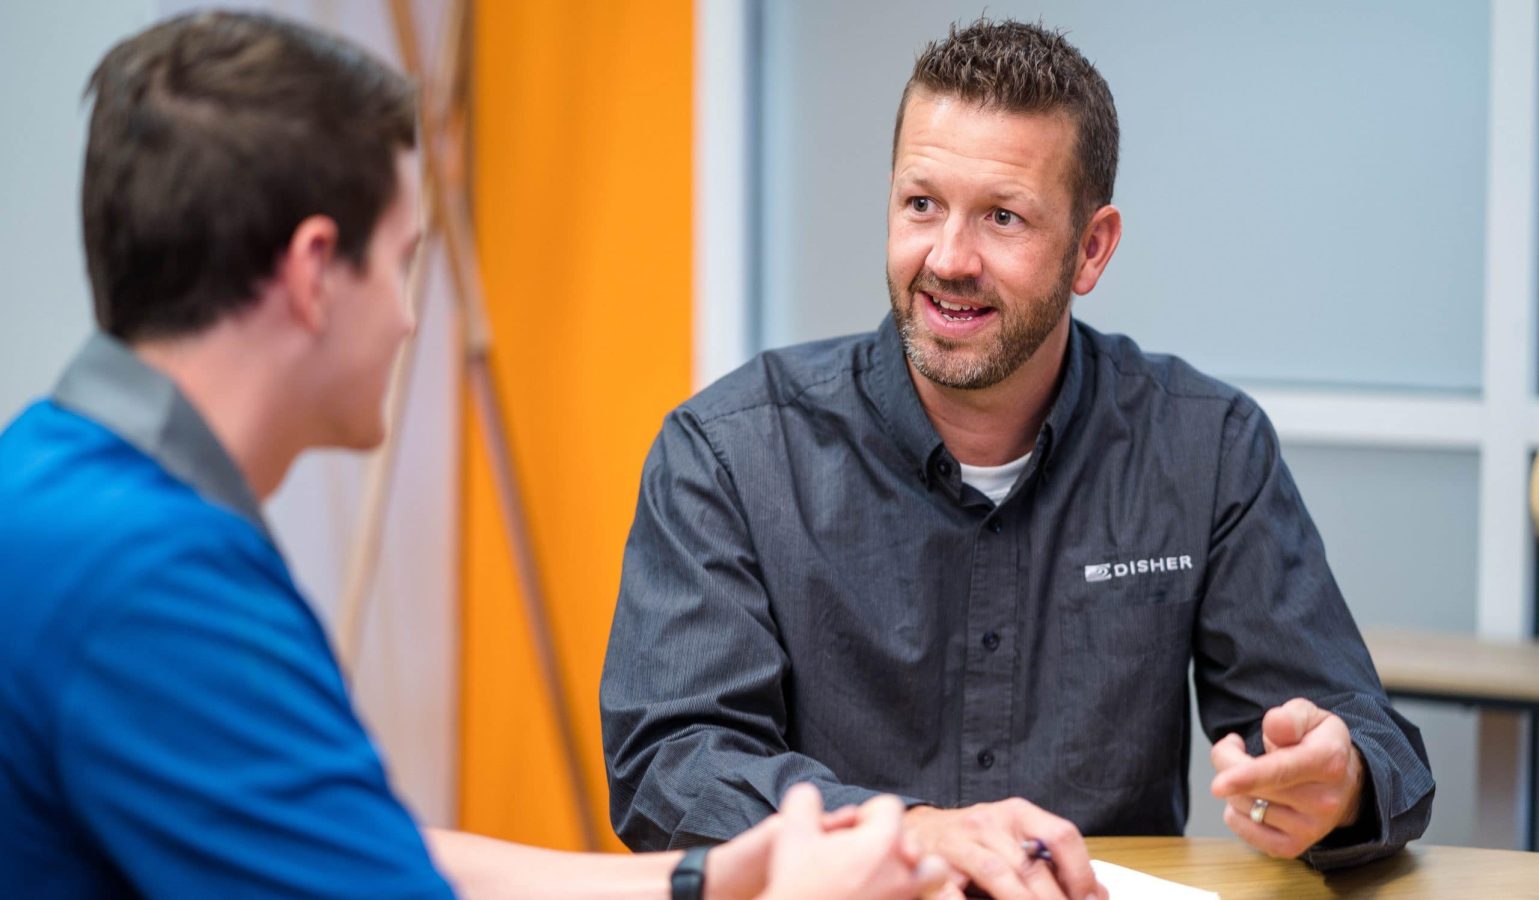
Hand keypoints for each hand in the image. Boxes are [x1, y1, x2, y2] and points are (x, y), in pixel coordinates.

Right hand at [756, 783, 951, 899]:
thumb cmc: (796, 884)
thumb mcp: (789, 832)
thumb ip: (804, 800)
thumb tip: (809, 794)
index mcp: (882, 842)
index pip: (890, 807)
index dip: (866, 813)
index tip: (848, 830)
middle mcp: (902, 872)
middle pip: (917, 844)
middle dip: (896, 844)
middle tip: (866, 856)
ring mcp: (904, 899)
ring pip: (930, 878)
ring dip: (913, 873)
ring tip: (884, 878)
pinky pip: (920, 899)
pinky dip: (908, 894)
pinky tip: (877, 894)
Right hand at [902, 799, 1104, 899]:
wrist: (918, 831)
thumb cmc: (975, 840)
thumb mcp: (1015, 839)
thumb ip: (1052, 862)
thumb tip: (1097, 894)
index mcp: (1017, 814)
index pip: (1061, 836)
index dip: (1081, 873)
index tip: (1089, 899)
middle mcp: (988, 822)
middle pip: (1032, 865)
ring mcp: (959, 842)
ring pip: (999, 875)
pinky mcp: (934, 865)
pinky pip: (956, 892)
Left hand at [1209, 697, 1366, 858]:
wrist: (1343, 781)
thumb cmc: (1317, 742)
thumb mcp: (1309, 716)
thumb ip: (1289, 717)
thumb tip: (1274, 726)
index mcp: (1329, 761)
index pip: (1282, 771)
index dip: (1247, 776)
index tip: (1218, 784)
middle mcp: (1324, 800)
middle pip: (1253, 788)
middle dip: (1227, 762)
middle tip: (1234, 748)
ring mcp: (1311, 828)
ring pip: (1243, 807)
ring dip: (1235, 787)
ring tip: (1254, 774)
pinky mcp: (1294, 846)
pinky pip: (1244, 829)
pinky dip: (1237, 811)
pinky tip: (1255, 797)